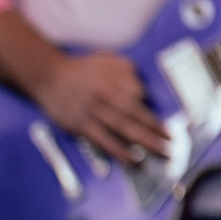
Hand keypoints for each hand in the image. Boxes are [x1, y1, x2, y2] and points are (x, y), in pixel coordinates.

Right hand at [34, 52, 169, 158]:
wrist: (48, 76)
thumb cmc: (81, 69)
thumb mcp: (108, 59)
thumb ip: (128, 71)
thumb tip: (144, 90)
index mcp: (114, 81)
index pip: (141, 97)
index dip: (152, 110)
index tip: (164, 123)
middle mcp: (106, 98)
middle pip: (138, 116)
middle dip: (157, 131)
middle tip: (172, 142)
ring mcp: (93, 113)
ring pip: (124, 130)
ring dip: (145, 143)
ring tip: (160, 153)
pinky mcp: (81, 126)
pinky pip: (104, 141)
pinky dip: (119, 151)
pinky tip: (132, 160)